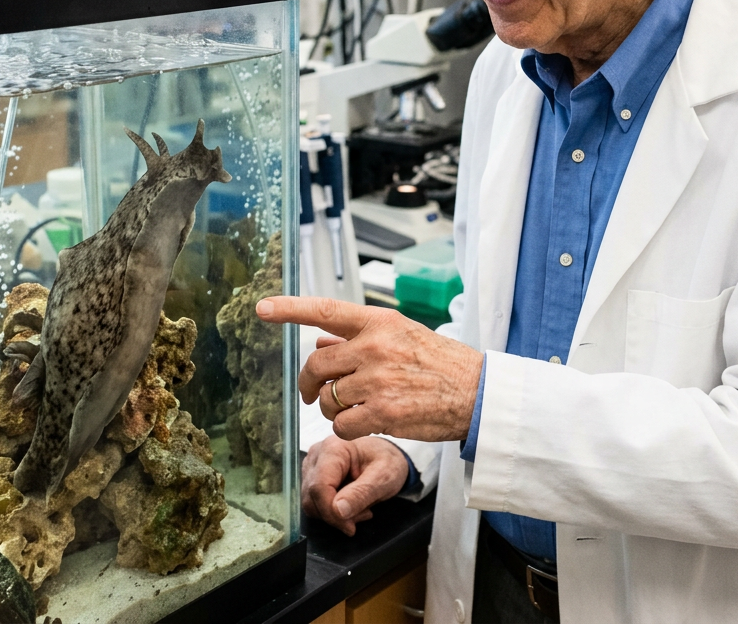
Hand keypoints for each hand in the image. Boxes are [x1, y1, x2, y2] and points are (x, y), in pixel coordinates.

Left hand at [256, 297, 482, 441]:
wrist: (476, 392)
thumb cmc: (439, 362)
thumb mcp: (401, 335)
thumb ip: (359, 336)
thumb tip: (320, 337)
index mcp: (378, 321)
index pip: (324, 310)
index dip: (289, 309)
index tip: (262, 308)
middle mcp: (375, 347)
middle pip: (316, 363)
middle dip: (308, 382)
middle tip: (313, 392)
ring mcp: (378, 380)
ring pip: (327, 398)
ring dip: (332, 408)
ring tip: (356, 407)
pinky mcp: (383, 412)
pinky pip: (341, 425)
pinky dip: (346, 429)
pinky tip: (365, 423)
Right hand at [302, 435, 409, 535]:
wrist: (388, 455)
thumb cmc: (388, 460)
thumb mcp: (384, 477)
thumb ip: (361, 493)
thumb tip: (338, 510)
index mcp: (334, 448)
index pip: (319, 488)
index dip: (331, 512)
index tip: (351, 525)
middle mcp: (318, 453)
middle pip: (312, 497)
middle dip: (336, 515)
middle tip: (363, 514)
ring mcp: (313, 465)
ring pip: (311, 502)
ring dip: (334, 515)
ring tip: (360, 508)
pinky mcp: (313, 476)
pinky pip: (314, 502)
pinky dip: (332, 511)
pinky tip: (351, 505)